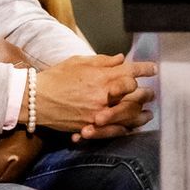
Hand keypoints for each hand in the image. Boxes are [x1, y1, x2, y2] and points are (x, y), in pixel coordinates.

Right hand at [34, 53, 157, 141]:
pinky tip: (132, 126)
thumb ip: (102, 61)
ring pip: (129, 115)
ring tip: (148, 112)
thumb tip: (121, 59)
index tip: (153, 68)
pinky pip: (115, 130)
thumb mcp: (78, 62)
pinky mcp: (92, 127)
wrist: (36, 100)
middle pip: (135, 95)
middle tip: (151, 91)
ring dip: (141, 113)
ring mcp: (99, 113)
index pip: (131, 71)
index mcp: (101, 76)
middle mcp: (103, 95)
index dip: (145, 68)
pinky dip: (126, 128)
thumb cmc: (56, 77)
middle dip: (146, 92)